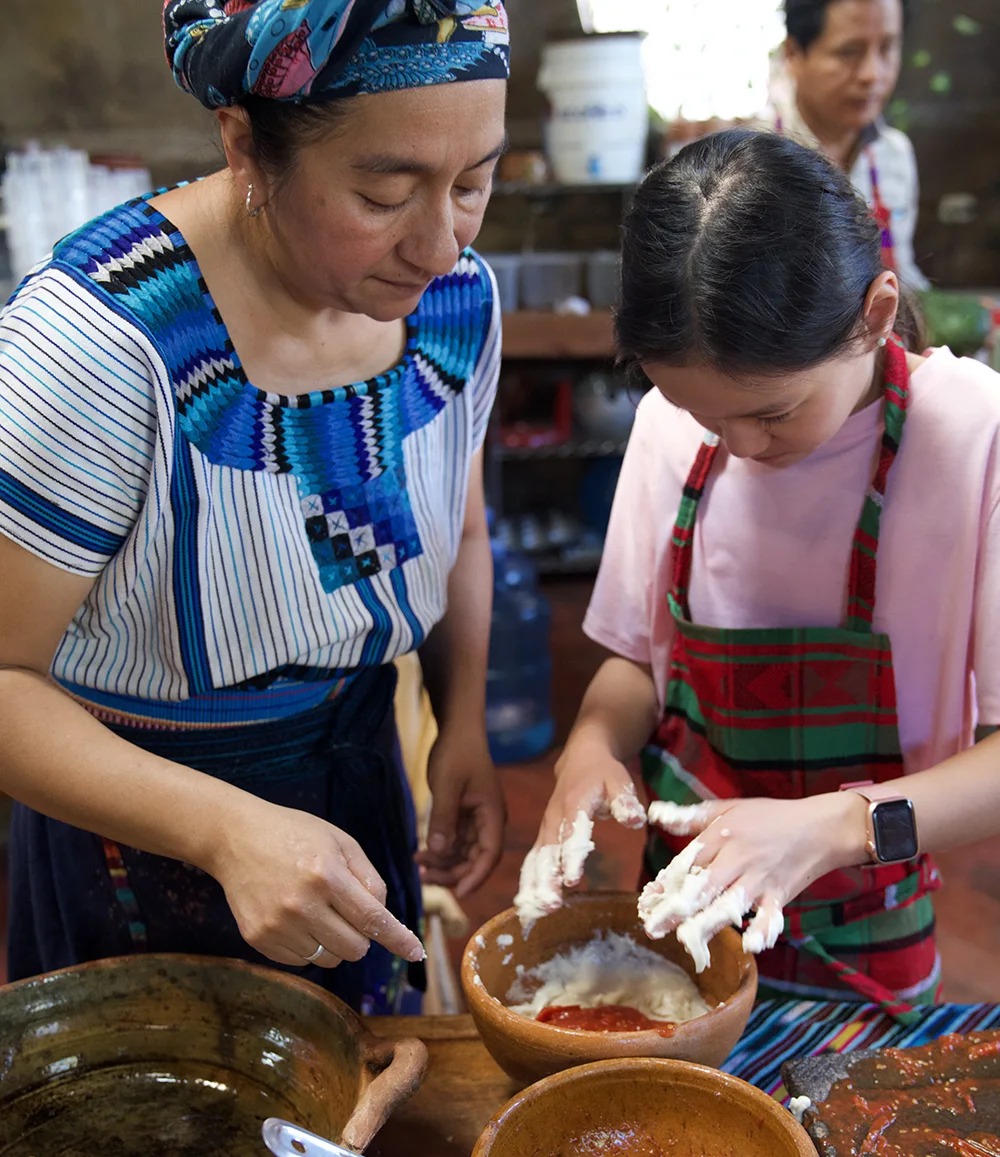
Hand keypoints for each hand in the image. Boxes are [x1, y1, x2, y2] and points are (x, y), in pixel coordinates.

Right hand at [208, 795, 424, 969]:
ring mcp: (277, 925)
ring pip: (329, 959)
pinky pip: (301, 961)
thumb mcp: (340, 842)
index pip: (372, 919)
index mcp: (327, 875)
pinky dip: (309, 946)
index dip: (398, 939)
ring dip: (335, 942)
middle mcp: (302, 905)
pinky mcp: (258, 939)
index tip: (417, 952)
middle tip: (349, 912)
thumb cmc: (295, 835)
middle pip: (354, 948)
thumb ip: (369, 878)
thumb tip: (384, 917)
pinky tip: (297, 917)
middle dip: (362, 936)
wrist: (236, 838)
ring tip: (318, 910)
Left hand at [415, 730, 504, 898]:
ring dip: (443, 863)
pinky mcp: (464, 816)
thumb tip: (438, 852)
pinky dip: (439, 850)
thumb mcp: (447, 785)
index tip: (458, 893)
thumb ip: (443, 819)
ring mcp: (476, 819)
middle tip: (424, 878)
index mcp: (492, 815)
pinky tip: (420, 853)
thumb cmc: (457, 754)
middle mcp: (488, 821)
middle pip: (476, 859)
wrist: (458, 730)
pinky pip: (454, 841)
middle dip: (453, 873)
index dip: (476, 876)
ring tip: (418, 865)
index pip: (490, 854)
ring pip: (463, 853)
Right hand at [516, 732, 646, 927]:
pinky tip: (528, 905)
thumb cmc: (603, 773)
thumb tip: (635, 820)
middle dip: (547, 880)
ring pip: (535, 859)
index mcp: (574, 803)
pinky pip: (533, 861)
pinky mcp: (543, 837)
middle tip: (551, 905)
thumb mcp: (619, 780)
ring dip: (534, 885)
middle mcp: (554, 818)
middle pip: (548, 852)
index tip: (572, 881)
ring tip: (535, 912)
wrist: (580, 759)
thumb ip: (625, 800)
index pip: (572, 833)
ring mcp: (546, 828)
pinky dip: (529, 883)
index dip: (572, 857)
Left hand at [643, 793, 867, 953]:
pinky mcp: (780, 896)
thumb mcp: (727, 807)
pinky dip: (763, 930)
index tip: (647, 898)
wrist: (819, 827)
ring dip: (708, 923)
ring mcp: (760, 879)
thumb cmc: (769, 816)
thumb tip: (655, 814)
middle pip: (704, 886)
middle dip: (676, 909)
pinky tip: (750, 945)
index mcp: (722, 836)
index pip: (689, 861)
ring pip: (730, 903)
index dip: (667, 881)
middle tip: (652, 928)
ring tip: (686, 940)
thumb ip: (690, 816)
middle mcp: (738, 859)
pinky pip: (771, 916)